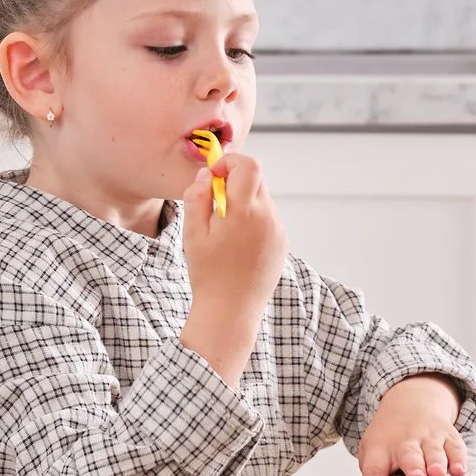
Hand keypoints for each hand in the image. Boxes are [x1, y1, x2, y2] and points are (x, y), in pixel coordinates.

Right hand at [177, 149, 285, 384]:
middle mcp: (267, 218)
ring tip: (224, 230)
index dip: (230, 162)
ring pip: (262, 200)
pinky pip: (268, 218)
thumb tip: (206, 175)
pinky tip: (237, 244)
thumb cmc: (208, 274)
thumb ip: (197, 198)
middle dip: (234, 182)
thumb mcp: (193, 234)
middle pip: (256, 180)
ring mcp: (278, 231)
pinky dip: (253, 219)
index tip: (213, 177)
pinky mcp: (282, 243)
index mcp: (245, 212)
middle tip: (214, 204)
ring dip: (243, 202)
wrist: (231, 312)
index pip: (249, 166)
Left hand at [358, 377, 467, 475]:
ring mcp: (428, 436)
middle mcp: (404, 441)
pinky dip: (458, 459)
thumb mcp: (372, 454)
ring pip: (434, 451)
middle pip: (408, 455)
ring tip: (438, 474)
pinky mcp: (448, 435)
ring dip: (436, 463)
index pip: (373, 471)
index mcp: (380, 449)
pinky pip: (455, 447)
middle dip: (414, 467)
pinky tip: (460, 471)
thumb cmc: (389, 440)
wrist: (411, 402)